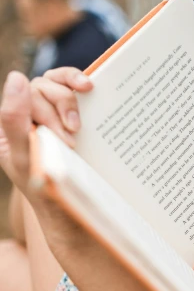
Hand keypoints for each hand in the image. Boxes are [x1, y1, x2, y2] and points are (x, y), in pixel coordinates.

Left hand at [0, 69, 92, 247]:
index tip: (67, 138)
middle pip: (42, 88)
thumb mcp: (25, 158)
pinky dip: (76, 82)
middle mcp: (25, 115)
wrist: (73, 212)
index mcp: (8, 126)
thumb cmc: (46, 191)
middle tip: (71, 144)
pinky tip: (88, 87)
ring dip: (70, 105)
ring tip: (77, 130)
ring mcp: (47, 113)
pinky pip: (69, 86)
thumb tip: (16, 78)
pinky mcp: (67, 115)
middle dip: (60, 114)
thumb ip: (14, 120)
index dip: (48, 110)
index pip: (24, 94)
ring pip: (56, 84)